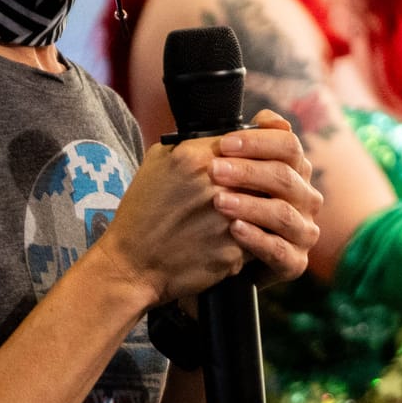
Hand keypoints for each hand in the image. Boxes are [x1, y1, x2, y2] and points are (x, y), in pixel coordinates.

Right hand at [98, 109, 318, 304]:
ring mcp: (228, 220)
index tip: (256, 155)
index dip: (256, 146)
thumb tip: (230, 138)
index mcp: (195, 158)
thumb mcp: (157, 162)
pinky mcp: (235, 251)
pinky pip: (262, 235)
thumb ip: (195, 144)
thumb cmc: (142, 213)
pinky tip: (245, 235)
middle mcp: (216, 185)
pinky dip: (258, 234)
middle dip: (267, 177)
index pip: (248, 139)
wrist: (132, 265)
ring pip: (269, 203)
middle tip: (262, 185)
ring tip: (258, 210)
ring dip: (267, 206)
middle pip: (265, 169)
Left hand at [211, 110, 322, 287]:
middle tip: (214, 170)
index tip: (224, 144)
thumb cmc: (222, 204)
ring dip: (250, 204)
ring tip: (219, 201)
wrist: (211, 255)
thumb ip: (248, 143)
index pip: (288, 145)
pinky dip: (256, 238)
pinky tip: (234, 229)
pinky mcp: (294, 263)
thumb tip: (267, 119)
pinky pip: (280, 250)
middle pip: (285, 176)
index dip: (257, 141)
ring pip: (283, 213)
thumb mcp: (230, 170)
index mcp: (294, 170)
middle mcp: (305, 198)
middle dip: (248, 171)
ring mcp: (303, 232)